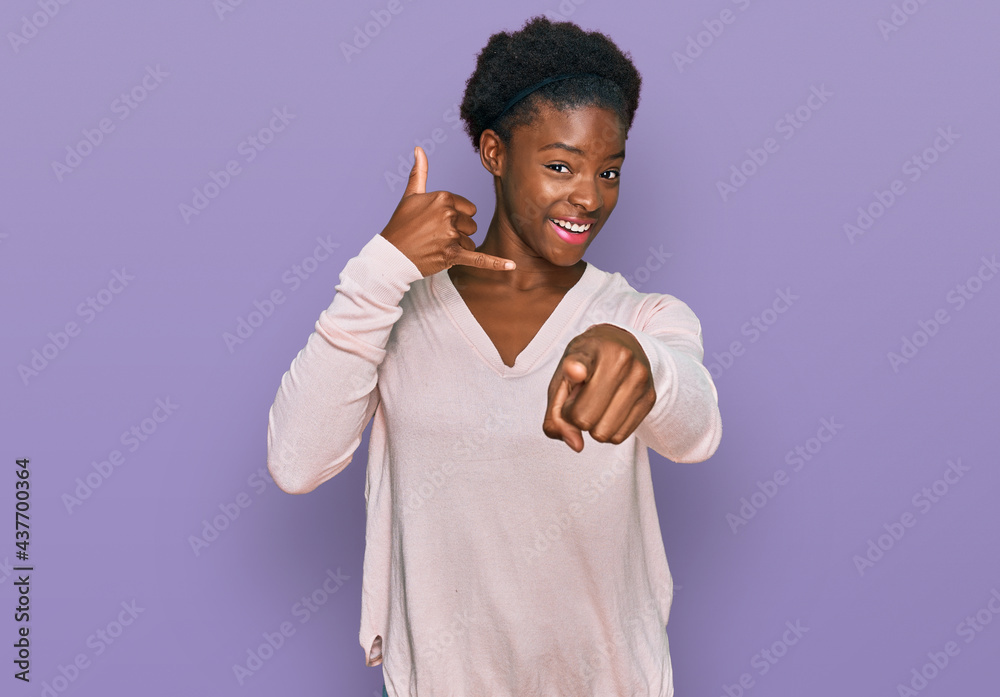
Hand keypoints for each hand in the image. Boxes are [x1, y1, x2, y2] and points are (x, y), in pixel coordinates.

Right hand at [379, 146, 516, 276]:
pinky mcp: (452, 255)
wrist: (391, 255)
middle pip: (471, 224)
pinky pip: (479, 258)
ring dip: (459, 246)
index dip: (456, 217)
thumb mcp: (410, 196)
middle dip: (458, 232)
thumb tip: (419, 148)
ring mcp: (450, 235)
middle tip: (435, 236)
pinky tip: (511, 265)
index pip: (469, 208)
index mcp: (443, 197)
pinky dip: (495, 263)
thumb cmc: (401, 225)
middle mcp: (448, 214)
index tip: (437, 222)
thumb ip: (420, 172)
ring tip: (437, 247)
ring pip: (471, 240)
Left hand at [542, 324, 655, 451]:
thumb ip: (556, 415)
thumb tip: (577, 445)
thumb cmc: (583, 367)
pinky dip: (609, 430)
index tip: (575, 371)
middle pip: (584, 418)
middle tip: (579, 400)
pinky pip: (619, 437)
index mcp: (589, 349)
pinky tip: (609, 409)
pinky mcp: (650, 396)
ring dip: (593, 427)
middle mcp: (618, 359)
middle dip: (575, 418)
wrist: (621, 344)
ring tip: (596, 402)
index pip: (581, 361)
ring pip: (603, 433)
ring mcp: (638, 377)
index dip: (576, 369)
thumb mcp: (560, 381)